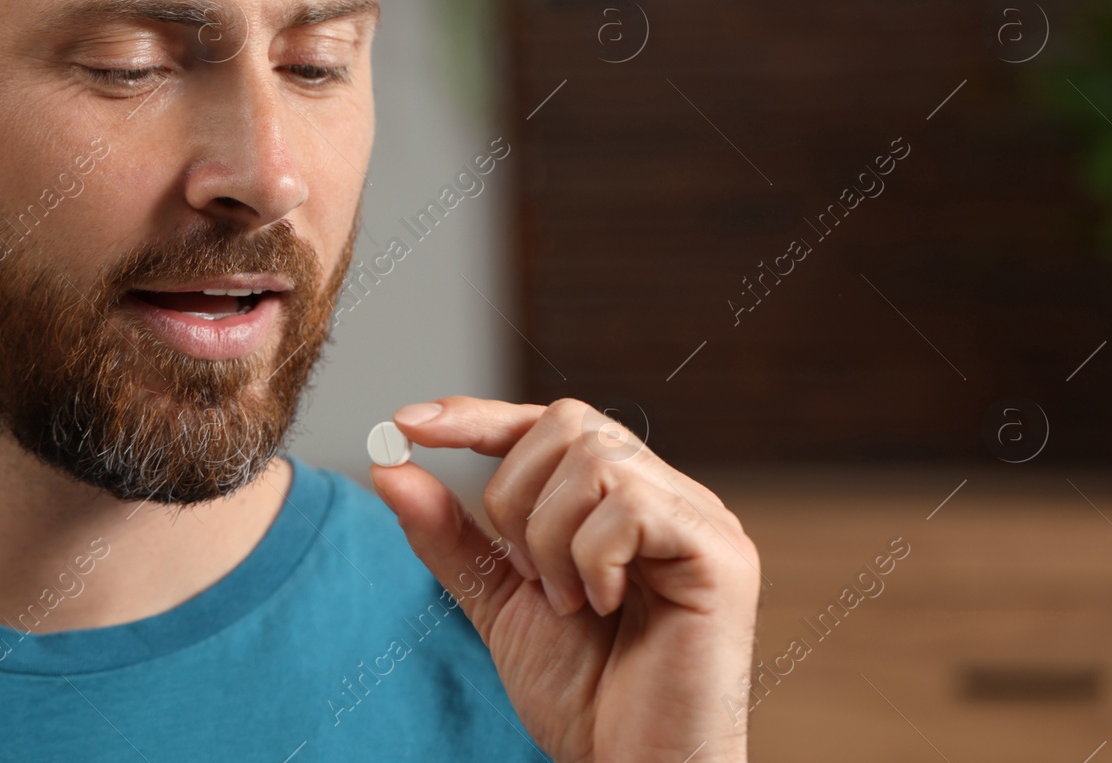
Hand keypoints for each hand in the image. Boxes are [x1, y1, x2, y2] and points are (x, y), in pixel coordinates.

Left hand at [369, 396, 760, 762]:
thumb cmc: (583, 695)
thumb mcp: (499, 601)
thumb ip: (451, 535)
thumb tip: (391, 467)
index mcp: (622, 500)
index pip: (549, 424)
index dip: (479, 416)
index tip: (408, 424)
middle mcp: (668, 495)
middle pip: (569, 423)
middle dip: (516, 497)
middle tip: (528, 576)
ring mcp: (700, 519)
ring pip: (594, 460)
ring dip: (550, 539)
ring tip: (567, 602)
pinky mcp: (720, 553)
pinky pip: (630, 507)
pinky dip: (590, 559)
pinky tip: (600, 607)